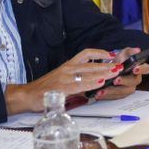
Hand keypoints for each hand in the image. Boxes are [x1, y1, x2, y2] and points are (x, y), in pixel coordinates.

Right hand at [5, 48, 122, 113]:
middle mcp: (67, 68)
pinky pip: (79, 85)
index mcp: (68, 65)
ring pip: (88, 73)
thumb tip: (93, 81)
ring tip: (116, 72)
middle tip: (120, 65)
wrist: (28, 95)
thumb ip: (77, 79)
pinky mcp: (62, 89)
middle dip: (107, 64)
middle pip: (91, 63)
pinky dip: (91, 83)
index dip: (100, 52)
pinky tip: (100, 83)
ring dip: (103, 72)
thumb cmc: (45, 88)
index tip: (112, 54)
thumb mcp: (63, 79)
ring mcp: (64, 78)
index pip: (86, 53)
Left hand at [92, 46, 148, 100]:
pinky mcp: (121, 95)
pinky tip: (100, 93)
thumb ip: (129, 52)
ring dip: (113, 91)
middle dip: (124, 81)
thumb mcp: (122, 55)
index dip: (142, 69)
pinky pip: (116, 97)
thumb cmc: (118, 62)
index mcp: (139, 69)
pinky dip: (107, 95)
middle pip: (133, 82)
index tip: (135, 69)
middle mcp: (135, 80)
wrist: (110, 70)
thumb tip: (137, 50)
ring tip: (103, 90)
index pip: (146, 69)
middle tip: (115, 80)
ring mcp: (129, 88)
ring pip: (124, 92)